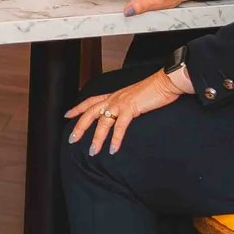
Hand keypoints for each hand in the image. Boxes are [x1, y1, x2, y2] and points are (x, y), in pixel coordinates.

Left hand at [65, 67, 181, 154]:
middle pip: (90, 112)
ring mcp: (121, 103)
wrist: (165, 82)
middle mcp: (114, 98)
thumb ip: (126, 105)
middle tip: (72, 139)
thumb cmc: (153, 90)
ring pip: (103, 122)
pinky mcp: (131, 108)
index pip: (91, 101)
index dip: (78, 108)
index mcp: (114, 95)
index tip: (67, 115)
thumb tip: (123, 114)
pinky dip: (115, 139)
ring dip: (97, 138)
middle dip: (80, 126)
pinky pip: (120, 126)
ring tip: (93, 151)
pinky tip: (113, 149)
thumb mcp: (134, 98)